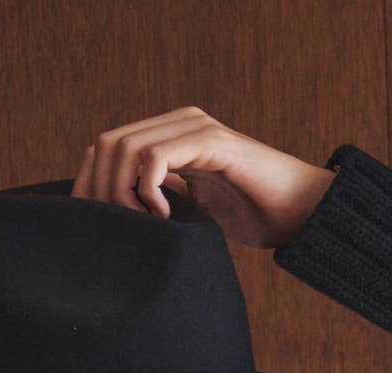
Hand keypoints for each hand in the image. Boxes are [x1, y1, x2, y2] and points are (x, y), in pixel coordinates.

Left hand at [72, 107, 332, 248]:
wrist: (300, 213)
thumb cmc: (252, 217)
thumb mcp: (191, 212)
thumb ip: (158, 203)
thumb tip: (115, 224)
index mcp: (169, 136)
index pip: (106, 148)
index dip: (91, 186)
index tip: (99, 228)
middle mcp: (178, 122)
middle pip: (108, 144)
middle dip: (102, 193)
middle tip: (123, 231)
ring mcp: (194, 128)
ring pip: (126, 147)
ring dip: (123, 193)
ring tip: (146, 225)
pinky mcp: (211, 142)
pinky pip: (155, 156)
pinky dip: (148, 191)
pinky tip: (167, 218)